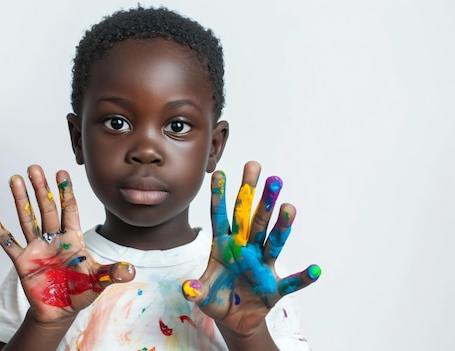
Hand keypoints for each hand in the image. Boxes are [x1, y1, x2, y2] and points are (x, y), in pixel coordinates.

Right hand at [0, 165, 134, 323]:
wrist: (60, 312)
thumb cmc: (80, 292)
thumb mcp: (99, 282)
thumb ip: (112, 274)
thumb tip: (130, 271)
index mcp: (72, 239)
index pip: (69, 210)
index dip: (66, 192)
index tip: (61, 172)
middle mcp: (53, 239)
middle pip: (47, 209)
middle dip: (41, 189)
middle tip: (34, 168)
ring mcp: (37, 248)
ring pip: (28, 219)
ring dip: (21, 200)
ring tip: (14, 180)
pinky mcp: (22, 262)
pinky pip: (9, 244)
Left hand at [182, 161, 319, 335]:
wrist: (233, 319)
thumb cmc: (216, 298)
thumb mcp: (201, 295)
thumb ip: (196, 290)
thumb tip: (188, 289)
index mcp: (223, 246)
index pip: (220, 217)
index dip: (219, 196)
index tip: (219, 173)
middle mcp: (244, 249)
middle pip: (250, 218)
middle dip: (255, 195)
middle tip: (258, 169)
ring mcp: (261, 265)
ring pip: (272, 240)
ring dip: (281, 225)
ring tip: (288, 207)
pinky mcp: (275, 287)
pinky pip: (291, 282)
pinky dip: (303, 278)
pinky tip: (315, 270)